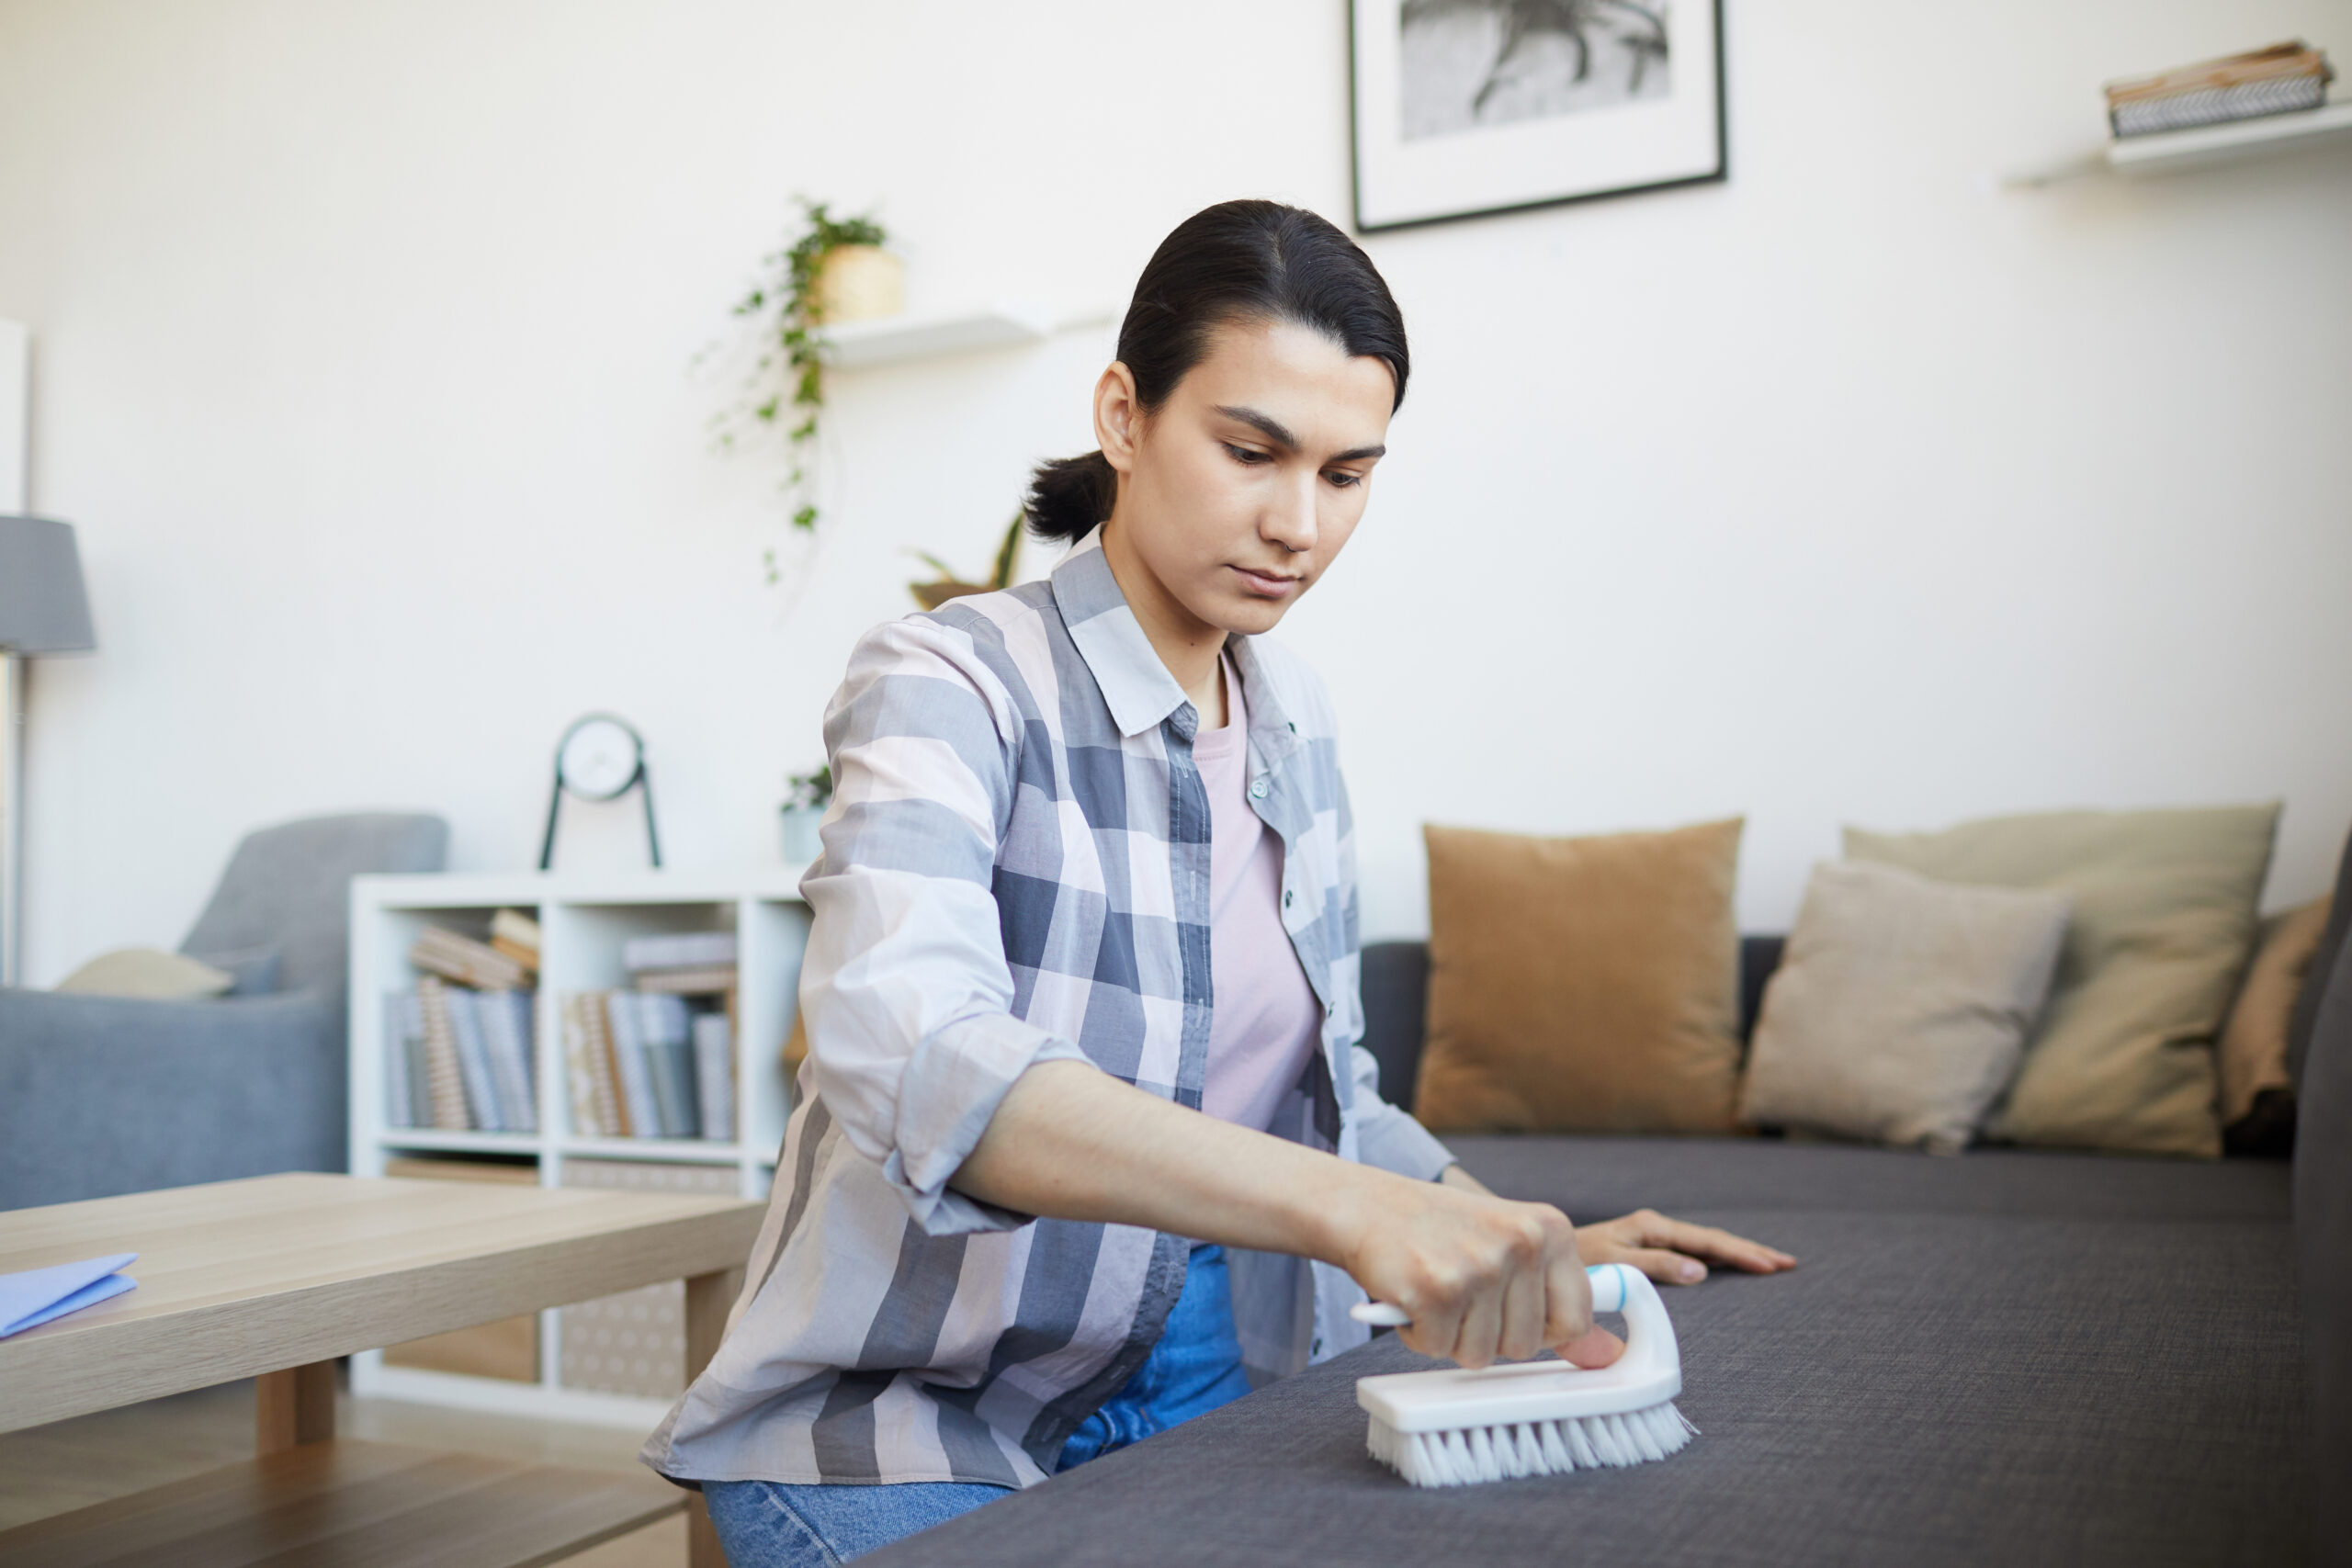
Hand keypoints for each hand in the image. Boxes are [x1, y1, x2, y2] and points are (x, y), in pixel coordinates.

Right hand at [1334, 1172, 1622, 1371]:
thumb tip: (1608, 1356)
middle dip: (1488, 1333)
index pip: (1576, 1320)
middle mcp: (1520, 1243)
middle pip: (1526, 1346)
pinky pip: (1437, 1348)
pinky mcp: (1434, 1288)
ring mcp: (1478, 1266)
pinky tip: (1412, 1295)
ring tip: (1436, 1289)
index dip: (1540, 1329)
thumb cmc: (1443, 1230)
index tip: (1509, 1309)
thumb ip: (1558, 1301)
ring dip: (1451, 1335)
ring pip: (1481, 1354)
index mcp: (1550, 1229)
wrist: (1368, 1206)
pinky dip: (1418, 1334)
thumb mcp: (1511, 1249)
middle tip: (1462, 1291)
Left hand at [1574, 1208, 1795, 1284]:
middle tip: (1787, 1263)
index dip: (1739, 1254)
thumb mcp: (1614, 1263)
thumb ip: (1654, 1266)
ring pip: (1707, 1244)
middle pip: (1714, 1239)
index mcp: (1651, 1228)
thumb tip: (1700, 1271)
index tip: (1768, 1265)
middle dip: (1751, 1250)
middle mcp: (1657, 1228)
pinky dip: (1721, 1257)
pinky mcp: (1652, 1246)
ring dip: (1740, 1253)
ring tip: (1773, 1263)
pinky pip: (1695, 1250)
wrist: (1549, 1253)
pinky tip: (1734, 1264)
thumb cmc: (1576, 1261)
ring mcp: (1656, 1236)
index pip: (1706, 1242)